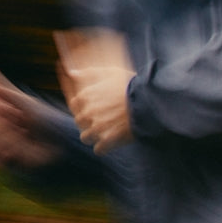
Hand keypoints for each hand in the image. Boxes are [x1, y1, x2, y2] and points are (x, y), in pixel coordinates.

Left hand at [55, 28, 134, 153]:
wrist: (149, 100)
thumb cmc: (131, 85)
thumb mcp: (110, 72)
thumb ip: (89, 73)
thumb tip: (71, 73)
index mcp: (85, 97)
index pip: (74, 106)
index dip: (85, 108)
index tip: (96, 109)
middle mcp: (87, 113)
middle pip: (80, 123)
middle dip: (90, 123)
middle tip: (105, 122)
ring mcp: (97, 127)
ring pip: (86, 138)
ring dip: (95, 137)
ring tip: (108, 133)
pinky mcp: (108, 140)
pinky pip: (99, 150)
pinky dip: (105, 148)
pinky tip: (113, 143)